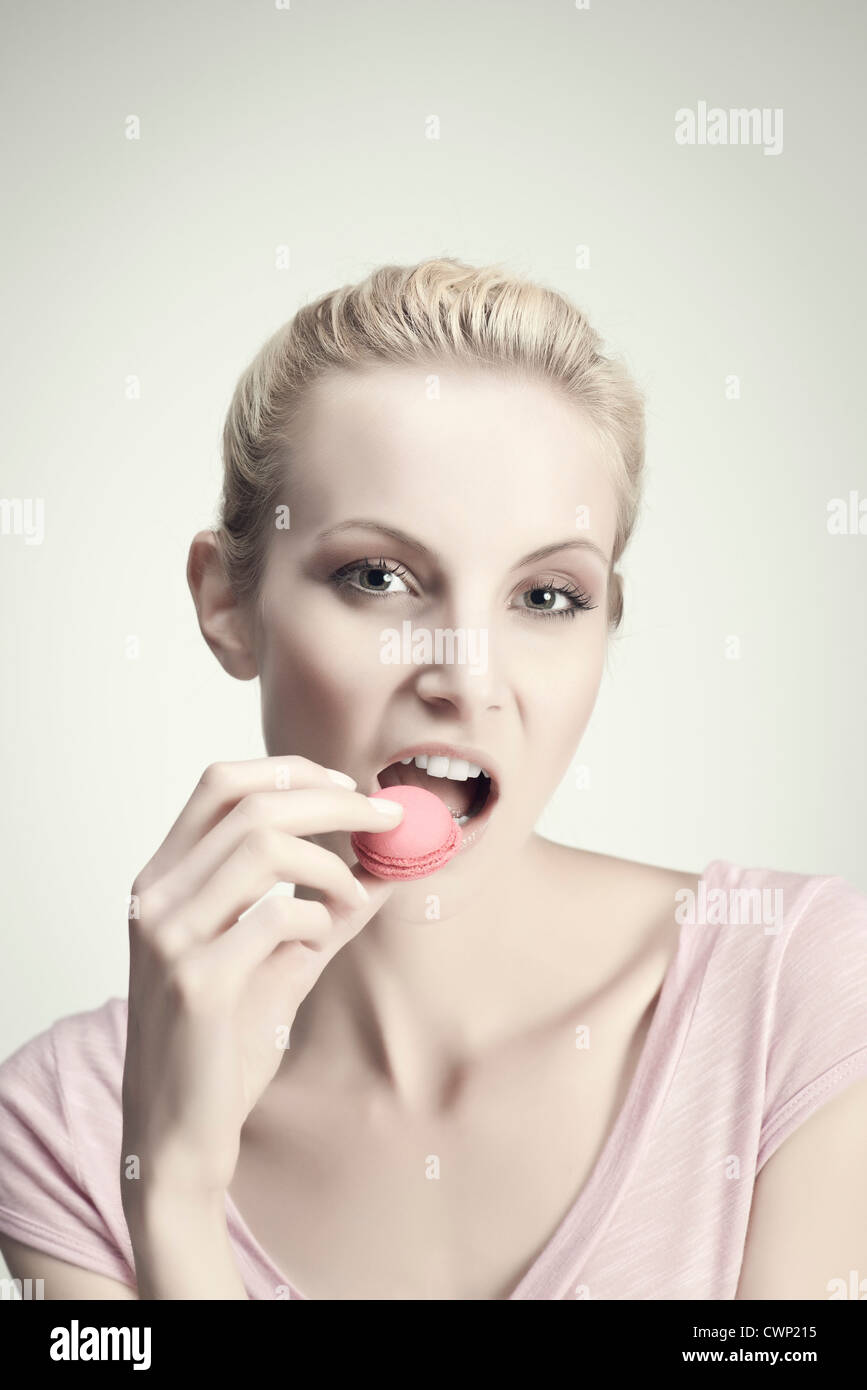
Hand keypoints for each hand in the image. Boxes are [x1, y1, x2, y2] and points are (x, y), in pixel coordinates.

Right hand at [121, 755, 402, 1204]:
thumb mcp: (279, 960)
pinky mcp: (197, 981)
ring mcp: (169, 937)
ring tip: (354, 893)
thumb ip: (325, 908)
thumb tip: (391, 862)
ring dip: (329, 861)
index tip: (348, 785)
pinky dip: (318, 914)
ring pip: (263, 844)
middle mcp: (155, 897)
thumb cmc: (223, 1042)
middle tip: (388, 817)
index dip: (290, 770)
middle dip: (334, 802)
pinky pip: (276, 915)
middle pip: (252, 804)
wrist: (180, 1132)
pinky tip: (324, 935)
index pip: (219, 783)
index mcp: (161, 879)